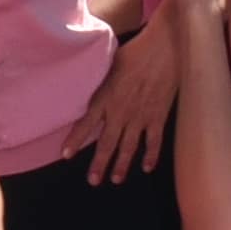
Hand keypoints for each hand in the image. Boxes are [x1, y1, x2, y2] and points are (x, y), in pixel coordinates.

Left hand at [74, 17, 180, 179]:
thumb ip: (100, 81)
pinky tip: (146, 167)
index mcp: (105, 97)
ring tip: (116, 180)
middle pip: (107, 143)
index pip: (86, 124)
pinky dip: (150, 155)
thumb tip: (89, 84)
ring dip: (121, 165)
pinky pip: (154, 141)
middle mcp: (120, 111)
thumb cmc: (135, 51)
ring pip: (128, 147)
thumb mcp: (108, 64)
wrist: (164, 48)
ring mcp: (140, 116)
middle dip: (99, 163)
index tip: (66, 154)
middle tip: (93, 181)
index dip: (76, 140)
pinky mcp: (158, 116)